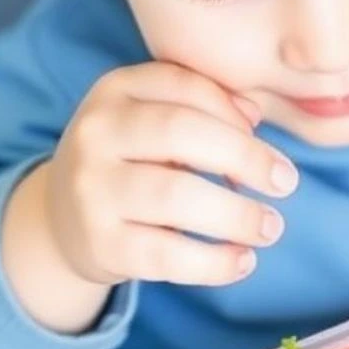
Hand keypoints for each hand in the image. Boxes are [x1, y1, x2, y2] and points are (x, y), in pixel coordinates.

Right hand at [44, 62, 298, 287]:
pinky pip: (167, 255)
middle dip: (244, 157)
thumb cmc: (131, 161)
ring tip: (269, 227)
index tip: (264, 142)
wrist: (62, 220)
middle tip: (285, 182)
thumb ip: (204, 106)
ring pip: (175, 196)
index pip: (185, 86)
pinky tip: (243, 261)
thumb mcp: (153, 119)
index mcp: (115, 91)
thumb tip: (254, 114)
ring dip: (236, 215)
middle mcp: (95, 134)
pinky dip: (214, 262)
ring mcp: (93, 190)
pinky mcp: (100, 244)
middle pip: (180, 133)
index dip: (233, 112)